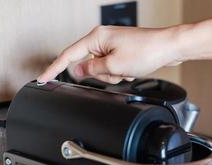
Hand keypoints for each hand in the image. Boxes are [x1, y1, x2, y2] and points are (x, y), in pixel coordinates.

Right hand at [37, 25, 184, 83]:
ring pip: (101, 69)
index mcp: (96, 38)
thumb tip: (77, 71)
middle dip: (102, 74)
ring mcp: (112, 45)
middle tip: (117, 71)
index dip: (54, 68)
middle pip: (88, 65)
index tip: (43, 78)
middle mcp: (102, 38)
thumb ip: (91, 69)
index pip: (68, 55)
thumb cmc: (146, 50)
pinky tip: (132, 67)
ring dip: (113, 74)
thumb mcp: (114, 65)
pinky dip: (121, 72)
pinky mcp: (120, 51)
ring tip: (127, 68)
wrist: (168, 48)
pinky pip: (112, 67)